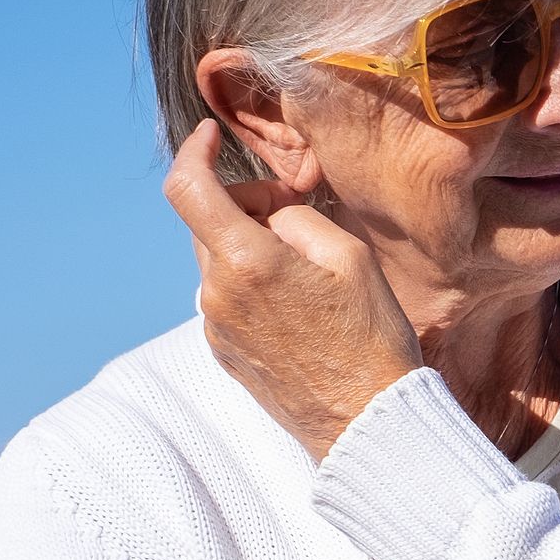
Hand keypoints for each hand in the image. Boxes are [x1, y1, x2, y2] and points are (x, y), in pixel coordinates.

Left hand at [164, 120, 422, 457]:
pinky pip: (227, 299)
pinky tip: (299, 307)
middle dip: (244, 205)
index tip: (211, 138)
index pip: (189, 187)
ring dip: (249, 247)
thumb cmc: (371, 339)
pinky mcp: (225, 353)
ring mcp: (216, 327)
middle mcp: (217, 293)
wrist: (367, 422)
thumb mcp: (350, 257)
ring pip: (218, 261)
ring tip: (306, 270)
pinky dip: (252, 285)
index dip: (195, 152)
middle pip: (207, 222)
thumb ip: (296, 218)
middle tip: (296, 214)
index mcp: (246, 261)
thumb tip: (270, 212)